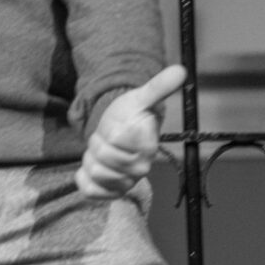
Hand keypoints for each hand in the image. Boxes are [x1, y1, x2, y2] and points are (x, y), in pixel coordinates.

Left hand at [77, 65, 187, 200]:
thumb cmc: (131, 114)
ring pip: (93, 171)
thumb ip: (159, 86)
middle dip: (99, 143)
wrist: (121, 133)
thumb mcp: (140, 97)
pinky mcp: (110, 194)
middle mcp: (140, 170)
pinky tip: (93, 166)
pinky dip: (84, 177)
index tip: (118, 125)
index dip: (109, 129)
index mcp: (148, 148)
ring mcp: (125, 184)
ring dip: (91, 157)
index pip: (114, 139)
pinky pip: (89, 190)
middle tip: (109, 138)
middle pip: (101, 156)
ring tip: (103, 150)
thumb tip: (181, 71)